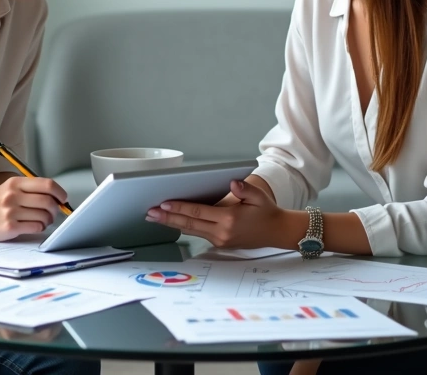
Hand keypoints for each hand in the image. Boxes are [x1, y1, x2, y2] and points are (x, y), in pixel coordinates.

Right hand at [0, 176, 66, 240]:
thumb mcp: (10, 188)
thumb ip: (31, 189)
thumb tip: (56, 196)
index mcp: (16, 183)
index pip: (47, 184)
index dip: (59, 192)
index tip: (63, 198)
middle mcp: (13, 195)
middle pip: (47, 201)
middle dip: (55, 209)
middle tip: (53, 212)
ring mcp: (11, 211)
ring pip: (43, 215)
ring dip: (48, 220)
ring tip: (43, 220)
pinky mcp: (10, 226)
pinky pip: (36, 227)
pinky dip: (40, 227)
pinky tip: (35, 226)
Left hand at [146, 179, 282, 248]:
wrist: (276, 232)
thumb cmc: (266, 211)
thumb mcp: (259, 197)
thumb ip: (245, 189)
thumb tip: (232, 183)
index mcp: (229, 219)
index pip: (198, 212)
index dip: (180, 208)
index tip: (164, 204)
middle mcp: (221, 232)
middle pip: (189, 224)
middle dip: (168, 218)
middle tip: (150, 213)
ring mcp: (220, 240)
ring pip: (191, 230)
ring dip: (172, 224)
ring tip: (155, 218)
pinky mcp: (220, 244)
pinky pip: (198, 234)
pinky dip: (184, 227)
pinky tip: (172, 222)